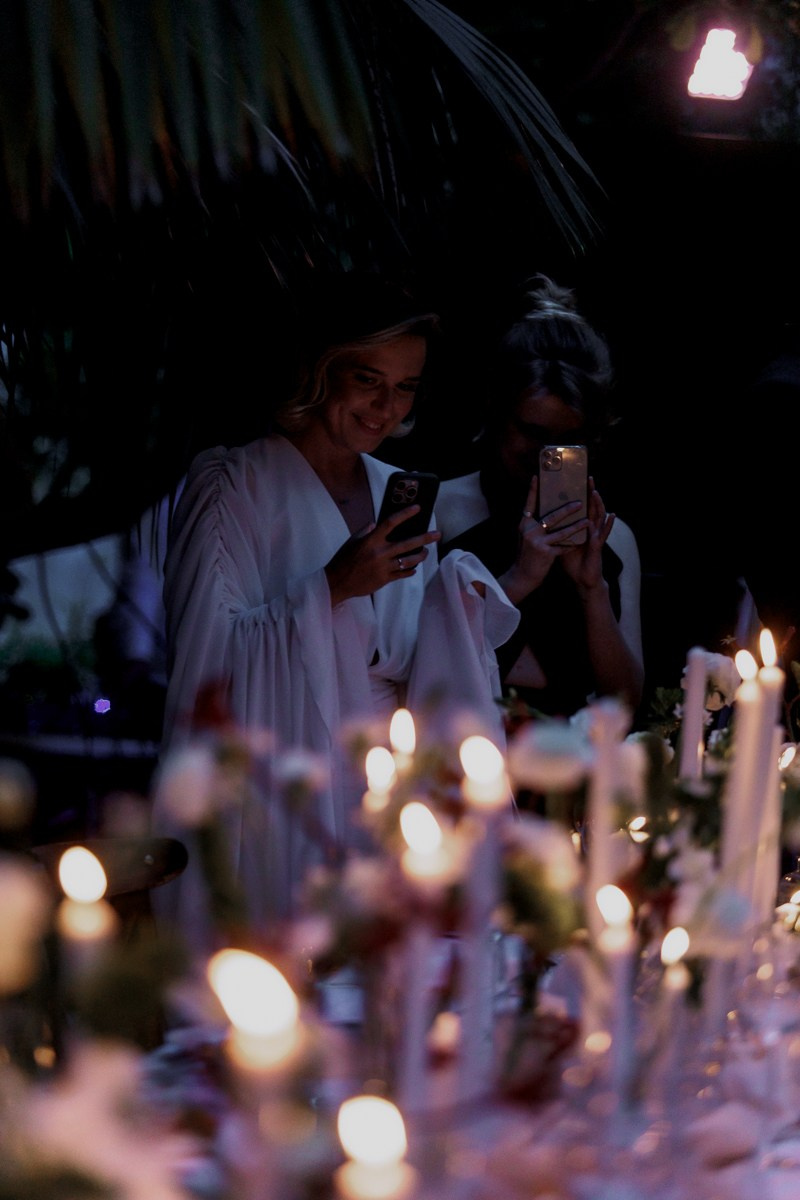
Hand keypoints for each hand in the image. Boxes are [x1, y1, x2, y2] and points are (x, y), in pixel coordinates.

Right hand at [325, 504, 440, 604]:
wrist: (337, 582)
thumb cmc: (343, 560)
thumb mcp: (352, 541)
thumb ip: (366, 531)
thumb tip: (376, 524)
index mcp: (371, 540)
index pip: (391, 523)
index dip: (405, 514)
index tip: (417, 508)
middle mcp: (380, 553)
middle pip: (408, 543)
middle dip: (425, 538)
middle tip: (437, 535)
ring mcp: (383, 567)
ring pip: (409, 560)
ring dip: (421, 556)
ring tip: (426, 552)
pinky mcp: (385, 579)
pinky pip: (403, 574)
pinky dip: (410, 570)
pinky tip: (414, 567)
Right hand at [499, 476, 587, 602]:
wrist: (522, 576)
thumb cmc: (526, 555)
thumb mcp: (526, 537)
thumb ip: (534, 524)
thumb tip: (545, 511)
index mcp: (524, 524)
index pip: (529, 504)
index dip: (533, 490)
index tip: (536, 477)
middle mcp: (529, 531)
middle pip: (552, 516)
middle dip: (567, 509)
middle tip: (580, 502)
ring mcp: (537, 542)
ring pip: (561, 531)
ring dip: (576, 526)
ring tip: (588, 520)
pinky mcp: (545, 553)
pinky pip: (563, 546)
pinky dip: (572, 544)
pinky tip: (582, 542)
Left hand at [559, 480, 614, 591]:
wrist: (582, 580)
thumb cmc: (573, 562)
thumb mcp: (562, 542)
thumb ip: (557, 531)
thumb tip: (542, 521)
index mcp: (581, 527)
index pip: (581, 507)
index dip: (580, 494)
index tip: (577, 480)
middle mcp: (590, 529)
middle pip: (591, 507)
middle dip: (590, 492)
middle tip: (588, 478)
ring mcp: (595, 537)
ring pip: (599, 517)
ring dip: (599, 504)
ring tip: (596, 492)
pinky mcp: (597, 546)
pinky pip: (603, 534)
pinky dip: (609, 524)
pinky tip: (612, 515)